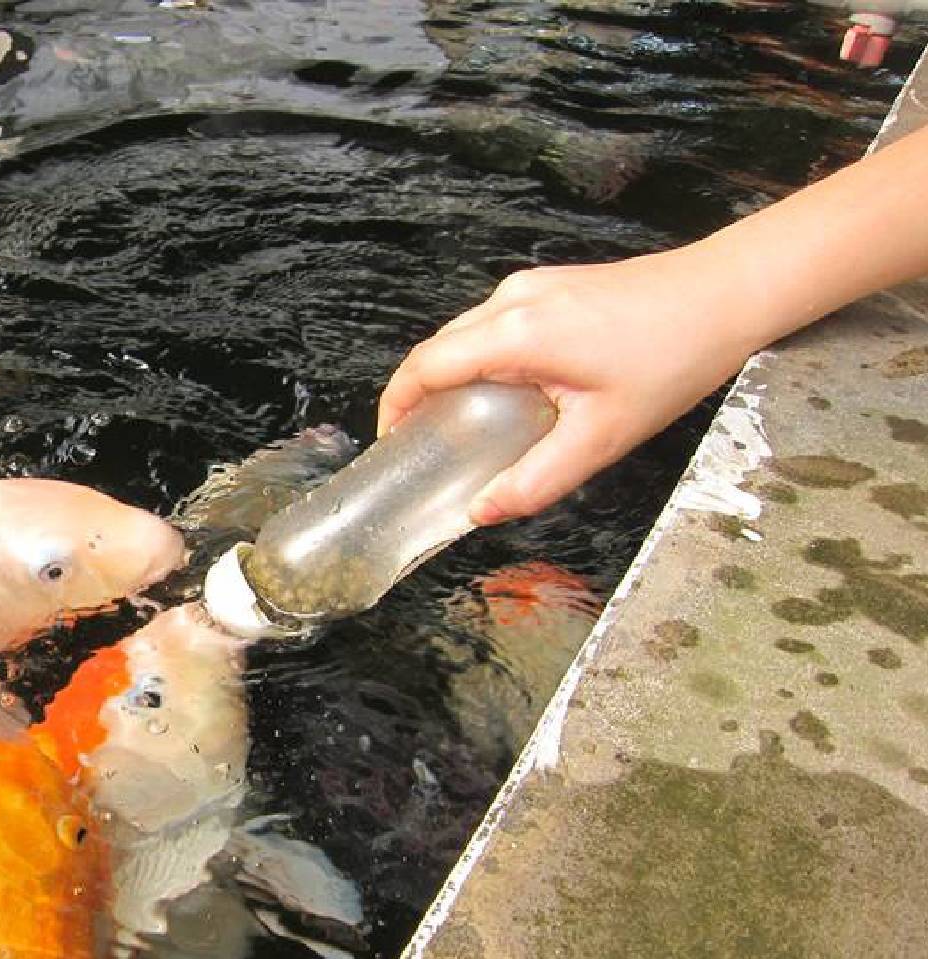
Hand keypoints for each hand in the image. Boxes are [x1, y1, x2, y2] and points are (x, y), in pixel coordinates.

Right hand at [376, 247, 761, 524]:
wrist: (729, 294)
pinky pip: (494, 324)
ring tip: (464, 426)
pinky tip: (508, 394)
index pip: (424, 367)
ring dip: (453, 377)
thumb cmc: (675, 357)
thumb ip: (536, 480)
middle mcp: (513, 300)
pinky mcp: (552, 285)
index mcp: (516, 334)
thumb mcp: (603, 437)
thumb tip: (482, 511)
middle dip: (420, 396)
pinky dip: (483, 358)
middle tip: (425, 447)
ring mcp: (532, 286)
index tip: (391, 444)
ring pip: (465, 335)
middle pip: (438, 349)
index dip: (397, 407)